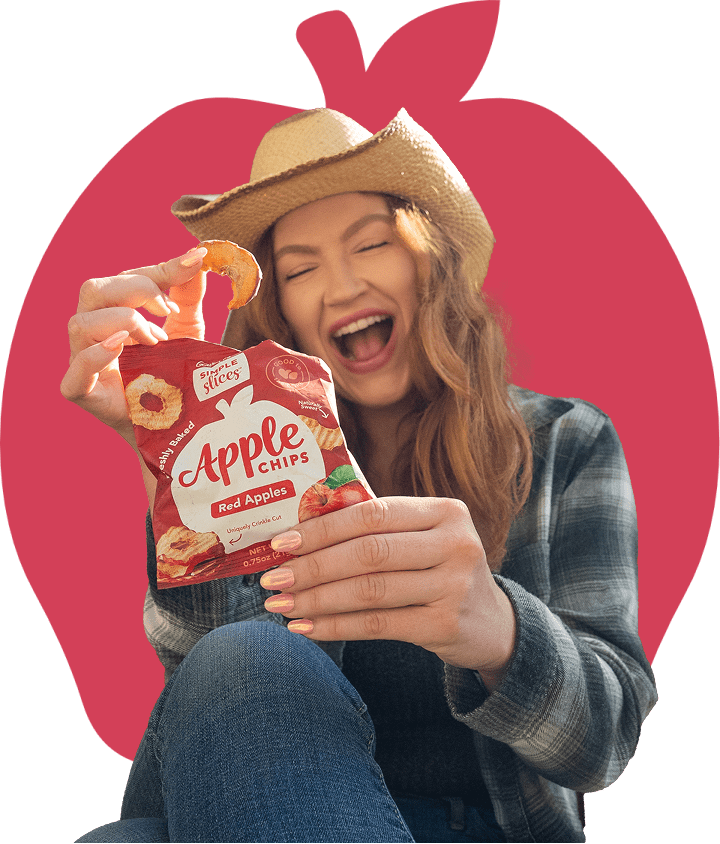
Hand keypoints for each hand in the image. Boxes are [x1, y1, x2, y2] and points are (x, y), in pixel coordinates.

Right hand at [60, 246, 207, 443]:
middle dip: (135, 289)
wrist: (174, 426)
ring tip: (156, 340)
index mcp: (112, 312)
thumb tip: (197, 256)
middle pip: (92, 290)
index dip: (156, 271)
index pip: (124, 278)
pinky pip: (76, 371)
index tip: (192, 264)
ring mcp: (83, 363)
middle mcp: (92, 333)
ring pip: (80, 324)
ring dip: (123, 321)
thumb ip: (188, 294)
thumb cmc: (173, 374)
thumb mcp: (186, 328)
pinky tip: (123, 348)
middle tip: (168, 309)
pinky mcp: (82, 393)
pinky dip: (97, 355)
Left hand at [260, 497, 515, 687]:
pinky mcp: (445, 625)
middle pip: (368, 552)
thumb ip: (379, 529)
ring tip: (281, 604)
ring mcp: (454, 585)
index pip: (373, 513)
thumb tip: (301, 530)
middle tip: (273, 577)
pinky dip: (335, 626)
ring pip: (369, 590)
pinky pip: (377, 624)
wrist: (493, 623)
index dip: (323, 527)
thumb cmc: (441, 570)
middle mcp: (455, 543)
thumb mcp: (424, 539)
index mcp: (446, 510)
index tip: (282, 541)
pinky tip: (306, 628)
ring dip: (316, 598)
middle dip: (313, 566)